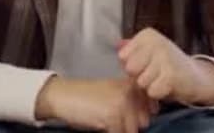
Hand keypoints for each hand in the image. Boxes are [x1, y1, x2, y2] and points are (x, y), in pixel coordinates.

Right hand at [35, 76, 156, 132]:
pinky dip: (110, 132)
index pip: (152, 106)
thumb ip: (131, 99)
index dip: (142, 114)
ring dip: (120, 130)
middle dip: (131, 124)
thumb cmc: (84, 96)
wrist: (61, 95)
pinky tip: (99, 124)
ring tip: (104, 120)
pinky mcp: (113, 117)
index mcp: (129, 84)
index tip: (127, 114)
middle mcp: (129, 92)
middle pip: (144, 121)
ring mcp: (122, 104)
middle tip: (111, 117)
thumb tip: (148, 116)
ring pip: (133, 130)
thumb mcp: (111, 92)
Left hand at [118, 28, 213, 106]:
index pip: (123, 56)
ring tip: (161, 80)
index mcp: (148, 35)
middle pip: (130, 69)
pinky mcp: (172, 75)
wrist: (197, 77)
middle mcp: (156, 42)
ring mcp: (165, 58)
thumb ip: (132, 49)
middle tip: (154, 74)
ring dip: (150, 86)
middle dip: (139, 76)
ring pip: (140, 81)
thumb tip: (117, 45)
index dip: (132, 65)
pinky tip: (167, 86)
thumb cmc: (168, 65)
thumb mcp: (149, 52)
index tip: (146, 64)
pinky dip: (158, 94)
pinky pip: (152, 91)